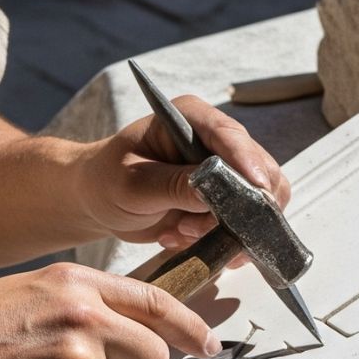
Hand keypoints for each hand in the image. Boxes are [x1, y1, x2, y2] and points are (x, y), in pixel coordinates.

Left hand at [76, 95, 291, 257]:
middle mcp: (216, 141)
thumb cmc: (107, 180)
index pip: (230, 135)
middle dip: (236, 208)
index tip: (258, 188)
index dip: (247, 161)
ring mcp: (226, 172)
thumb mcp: (133, 183)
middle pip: (259, 171)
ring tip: (181, 234)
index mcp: (191, 118)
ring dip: (225, 229)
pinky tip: (180, 238)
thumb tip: (215, 194)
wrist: (98, 202)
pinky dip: (219, 241)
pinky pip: (244, 226)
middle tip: (195, 228)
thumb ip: (173, 186)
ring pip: (259, 204)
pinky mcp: (226, 202)